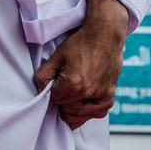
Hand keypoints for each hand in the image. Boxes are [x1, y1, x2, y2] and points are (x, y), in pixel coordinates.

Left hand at [33, 0, 128, 128]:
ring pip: (81, 116)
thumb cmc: (82, 42)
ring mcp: (101, 95)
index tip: (56, 83)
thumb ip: (43, 76)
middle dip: (62, 102)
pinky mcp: (110, 94)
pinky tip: (86, 100)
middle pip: (67, 112)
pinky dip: (90, 110)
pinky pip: (98, 112)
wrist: (105, 33)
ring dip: (75, 109)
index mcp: (72, 84)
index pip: (54, 101)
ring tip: (74, 94)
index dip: (52, 92)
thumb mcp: (57, 56)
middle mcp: (88, 93)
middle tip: (65, 87)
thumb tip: (40, 90)